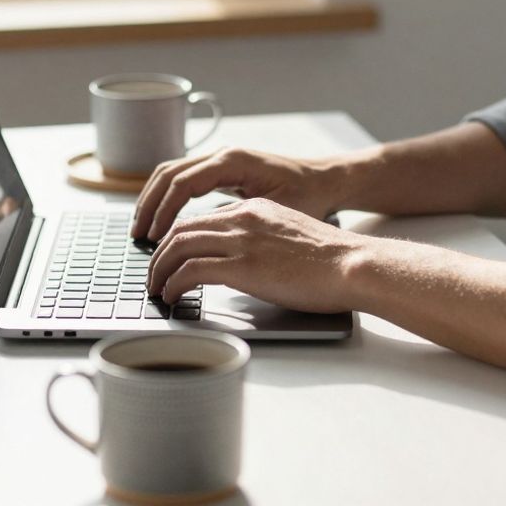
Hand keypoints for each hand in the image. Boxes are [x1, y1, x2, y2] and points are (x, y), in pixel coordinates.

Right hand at [132, 147, 342, 240]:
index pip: (182, 183)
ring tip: (143, 228)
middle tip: (138, 235)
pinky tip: (163, 220)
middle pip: (168, 173)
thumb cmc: (309, 196)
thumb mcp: (277, 210)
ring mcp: (220, 159)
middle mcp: (222, 154)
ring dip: (153, 199)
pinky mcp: (222, 168)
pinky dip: (167, 196)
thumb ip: (240, 220)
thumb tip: (205, 240)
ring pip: (171, 172)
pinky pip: (184, 177)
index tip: (154, 236)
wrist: (326, 179)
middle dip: (149, 204)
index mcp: (233, 161)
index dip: (163, 210)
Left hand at [146, 198, 365, 312]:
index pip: (203, 219)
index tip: (172, 257)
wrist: (352, 264)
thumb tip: (245, 264)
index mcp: (254, 209)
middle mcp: (242, 218)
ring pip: (178, 246)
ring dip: (160, 269)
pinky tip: (172, 296)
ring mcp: (241, 241)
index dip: (180, 239)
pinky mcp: (242, 266)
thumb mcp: (289, 237)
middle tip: (153, 274)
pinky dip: (174, 283)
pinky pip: (190, 271)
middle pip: (182, 229)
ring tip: (156, 288)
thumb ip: (262, 241)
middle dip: (161, 253)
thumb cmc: (331, 261)